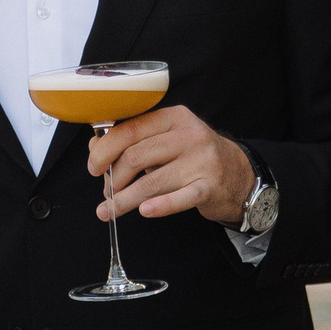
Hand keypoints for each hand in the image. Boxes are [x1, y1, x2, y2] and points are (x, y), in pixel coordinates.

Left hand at [87, 107, 254, 224]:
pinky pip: (178, 199)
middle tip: (107, 193)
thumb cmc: (193, 157)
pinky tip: (143, 212)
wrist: (237, 175)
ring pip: (152, 182)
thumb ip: (133, 142)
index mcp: (174, 117)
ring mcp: (201, 160)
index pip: (131, 130)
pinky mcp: (209, 186)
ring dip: (125, 200)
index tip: (93, 167)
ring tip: (110, 211)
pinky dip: (159, 206)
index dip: (105, 150)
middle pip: (137, 156)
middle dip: (114, 179)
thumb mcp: (167, 140)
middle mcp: (189, 135)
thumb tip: (95, 151)